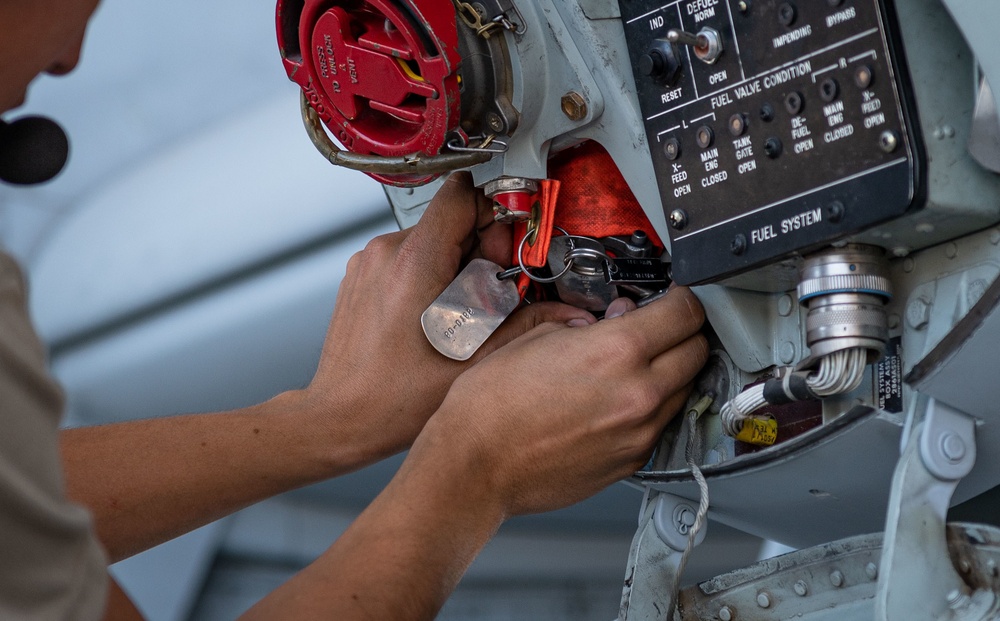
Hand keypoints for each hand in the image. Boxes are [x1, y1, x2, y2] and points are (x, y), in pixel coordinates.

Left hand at [301, 172, 594, 469]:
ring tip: (459, 314)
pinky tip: (434, 317)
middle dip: (480, 252)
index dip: (494, 214)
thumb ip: (525, 324)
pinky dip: (430, 277)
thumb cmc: (392, 400)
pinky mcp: (363, 275)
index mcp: (415, 263)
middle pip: (451, 221)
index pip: (462, 195)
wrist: (341, 417)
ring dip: (455, 267)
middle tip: (489, 296)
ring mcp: (370, 263)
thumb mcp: (474, 363)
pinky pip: (409, 258)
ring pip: (431, 240)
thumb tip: (566, 311)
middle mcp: (386, 253)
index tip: (506, 248)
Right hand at [413, 287, 707, 517]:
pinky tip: (618, 400)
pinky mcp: (632, 462)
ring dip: (670, 372)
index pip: (685, 312)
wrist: (474, 466)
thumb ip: (586, 325)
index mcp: (616, 352)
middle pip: (697, 351)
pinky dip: (651, 407)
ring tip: (635, 365)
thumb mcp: (534, 338)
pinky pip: (660, 424)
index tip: (674, 298)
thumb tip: (614, 320)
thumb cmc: (490, 406)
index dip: (682, 298)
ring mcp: (639, 433)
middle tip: (660, 327)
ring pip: (684, 390)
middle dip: (684, 333)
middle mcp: (639, 394)